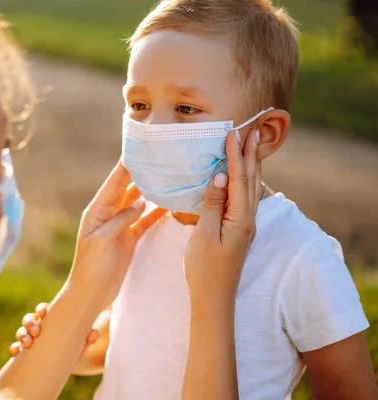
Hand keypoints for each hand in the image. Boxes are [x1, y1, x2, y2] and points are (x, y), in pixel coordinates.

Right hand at [9, 303, 98, 357]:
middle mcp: (38, 327)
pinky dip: (15, 348)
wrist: (69, 364)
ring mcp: (31, 338)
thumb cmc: (76, 347)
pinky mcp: (26, 351)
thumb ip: (87, 337)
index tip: (43, 313)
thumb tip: (94, 333)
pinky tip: (15, 352)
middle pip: (29, 319)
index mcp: (51, 319)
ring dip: (22, 335)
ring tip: (28, 343)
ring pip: (22, 332)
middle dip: (30, 323)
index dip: (41, 309)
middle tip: (36, 331)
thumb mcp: (82, 343)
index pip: (42, 309)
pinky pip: (17, 347)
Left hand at [67, 160, 166, 307]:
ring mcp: (120, 226)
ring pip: (137, 203)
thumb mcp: (103, 241)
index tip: (138, 149)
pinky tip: (170, 204)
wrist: (91, 293)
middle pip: (126, 189)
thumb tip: (140, 202)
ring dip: (150, 191)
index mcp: (97, 211)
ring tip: (168, 176)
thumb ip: (120, 220)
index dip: (125, 167)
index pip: (113, 184)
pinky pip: (144, 221)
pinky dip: (155, 213)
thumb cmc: (91, 267)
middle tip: (158, 158)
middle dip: (140, 174)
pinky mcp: (129, 238)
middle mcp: (108, 214)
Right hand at [184, 128, 261, 311]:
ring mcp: (245, 227)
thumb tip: (221, 175)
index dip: (235, 156)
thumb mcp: (204, 235)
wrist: (214, 299)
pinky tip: (240, 178)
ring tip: (250, 147)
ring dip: (250, 166)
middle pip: (251, 181)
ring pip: (251, 189)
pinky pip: (245, 199)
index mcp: (240, 219)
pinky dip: (245, 182)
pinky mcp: (239, 231)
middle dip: (250, 155)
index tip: (232, 134)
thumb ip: (213, 204)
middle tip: (251, 131)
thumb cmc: (204, 270)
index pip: (238, 180)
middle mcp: (248, 220)